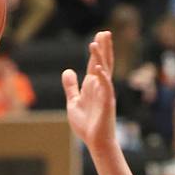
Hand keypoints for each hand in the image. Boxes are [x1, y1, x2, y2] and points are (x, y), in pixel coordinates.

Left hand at [62, 31, 115, 152]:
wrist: (95, 142)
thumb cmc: (87, 124)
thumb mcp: (73, 102)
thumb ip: (71, 87)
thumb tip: (67, 71)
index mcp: (92, 86)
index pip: (96, 63)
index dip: (97, 50)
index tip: (98, 36)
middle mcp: (100, 87)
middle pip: (103, 63)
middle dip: (104, 48)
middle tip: (105, 32)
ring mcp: (105, 94)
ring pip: (105, 71)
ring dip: (101, 57)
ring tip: (97, 42)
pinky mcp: (107, 104)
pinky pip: (106, 89)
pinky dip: (103, 78)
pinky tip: (99, 69)